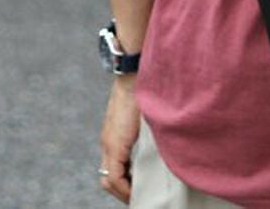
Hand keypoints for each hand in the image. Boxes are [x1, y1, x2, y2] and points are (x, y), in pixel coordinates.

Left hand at [99, 76, 139, 203]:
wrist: (133, 74)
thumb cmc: (143, 90)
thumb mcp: (143, 116)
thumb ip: (145, 132)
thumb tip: (161, 140)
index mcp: (114, 137)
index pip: (112, 172)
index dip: (125, 186)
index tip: (139, 190)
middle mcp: (107, 143)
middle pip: (108, 180)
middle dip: (123, 192)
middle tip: (138, 195)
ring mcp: (109, 143)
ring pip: (109, 180)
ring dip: (124, 190)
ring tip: (139, 194)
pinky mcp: (114, 142)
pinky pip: (114, 176)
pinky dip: (124, 187)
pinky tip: (136, 190)